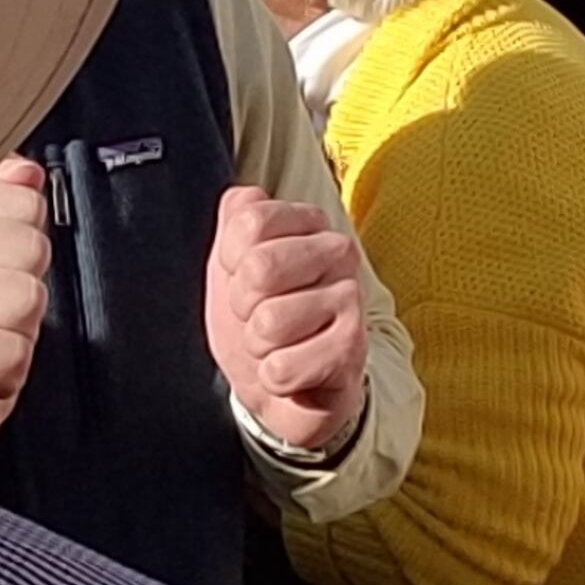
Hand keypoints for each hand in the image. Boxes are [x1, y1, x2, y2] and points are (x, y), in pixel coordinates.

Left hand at [204, 188, 366, 456]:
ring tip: (280, 345)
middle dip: (242, 307)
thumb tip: (244, 198)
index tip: (244, 281)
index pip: (250, 221)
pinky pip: (281, 367)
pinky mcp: (353, 347)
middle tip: (259, 318)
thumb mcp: (232, 265)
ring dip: (259, 347)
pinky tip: (295, 371)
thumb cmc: (260, 320)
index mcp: (307, 223)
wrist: (286, 387)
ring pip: (268, 322)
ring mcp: (352, 298)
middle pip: (259, 268)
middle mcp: (338, 251)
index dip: (231, 263)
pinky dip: (274, 379)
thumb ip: (234, 220)